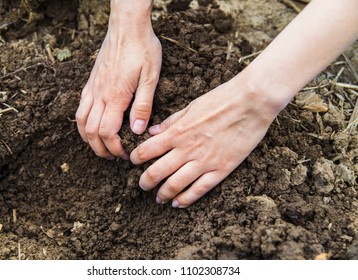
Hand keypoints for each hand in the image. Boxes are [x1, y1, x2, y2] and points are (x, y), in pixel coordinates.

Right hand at [76, 2, 161, 159]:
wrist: (126, 26)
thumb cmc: (142, 49)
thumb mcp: (151, 78)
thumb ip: (143, 106)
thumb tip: (136, 131)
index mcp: (115, 97)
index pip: (107, 133)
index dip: (115, 148)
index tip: (125, 155)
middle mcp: (99, 95)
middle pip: (91, 132)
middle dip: (100, 149)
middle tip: (113, 156)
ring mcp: (92, 88)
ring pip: (81, 121)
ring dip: (89, 139)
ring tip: (101, 146)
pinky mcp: (91, 82)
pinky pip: (80, 107)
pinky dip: (83, 123)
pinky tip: (92, 125)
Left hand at [130, 73, 285, 207]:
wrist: (251, 102)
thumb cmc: (221, 99)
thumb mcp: (191, 106)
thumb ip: (171, 122)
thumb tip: (152, 132)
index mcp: (177, 132)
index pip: (146, 150)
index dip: (136, 158)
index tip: (133, 162)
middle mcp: (187, 149)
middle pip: (157, 172)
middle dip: (145, 182)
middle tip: (142, 185)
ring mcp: (204, 161)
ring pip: (175, 184)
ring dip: (163, 193)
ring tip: (158, 198)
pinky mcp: (221, 169)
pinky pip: (199, 189)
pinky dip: (186, 199)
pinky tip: (178, 203)